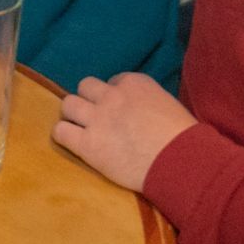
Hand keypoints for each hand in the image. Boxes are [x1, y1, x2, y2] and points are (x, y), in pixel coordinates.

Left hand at [53, 72, 196, 191]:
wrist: (180, 162)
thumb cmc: (183, 137)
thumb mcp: (166, 104)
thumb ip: (146, 101)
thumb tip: (139, 111)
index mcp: (134, 82)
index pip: (113, 81)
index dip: (114, 97)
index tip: (121, 112)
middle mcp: (112, 95)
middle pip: (85, 87)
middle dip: (89, 100)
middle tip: (97, 118)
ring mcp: (97, 118)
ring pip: (68, 104)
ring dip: (74, 116)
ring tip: (82, 130)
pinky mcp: (87, 144)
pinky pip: (61, 132)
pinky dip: (65, 136)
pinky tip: (75, 144)